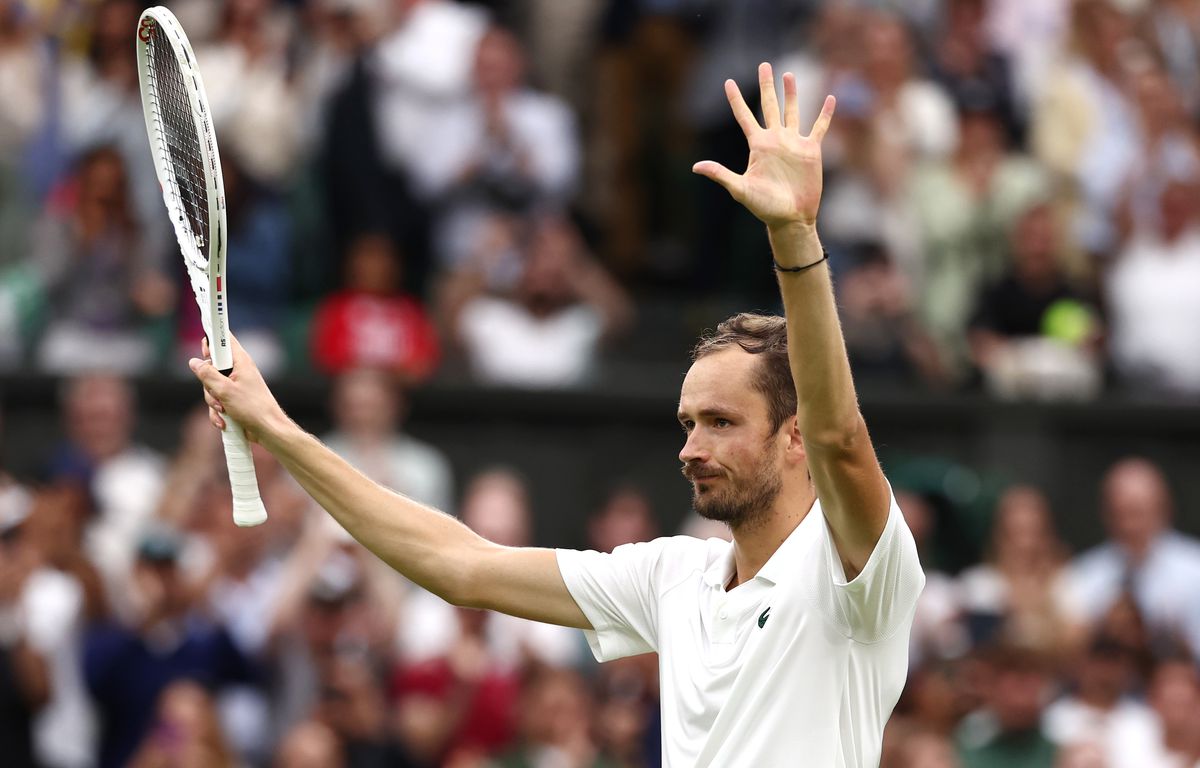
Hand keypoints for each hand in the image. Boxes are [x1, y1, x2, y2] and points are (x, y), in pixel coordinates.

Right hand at [188, 335, 286, 444]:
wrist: (267, 430)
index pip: (224, 340)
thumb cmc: (253, 408)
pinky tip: (224, 421)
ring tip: (224, 410)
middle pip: (211, 367)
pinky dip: (217, 412)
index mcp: (241, 362)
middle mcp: (238, 371)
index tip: (203, 343)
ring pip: (211, 387)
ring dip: (213, 401)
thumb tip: (194, 362)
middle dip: (208, 384)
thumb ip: (207, 374)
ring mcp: (235, 386)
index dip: (211, 339)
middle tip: (217, 393)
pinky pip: (216, 401)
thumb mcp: (225, 390)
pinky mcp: (233, 399)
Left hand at [693, 63, 834, 229]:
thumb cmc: (764, 206)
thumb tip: (696, 167)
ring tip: (789, 75)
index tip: (728, 82)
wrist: (790, 217)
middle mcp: (775, 140)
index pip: (744, 117)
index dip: (736, 100)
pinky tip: (830, 99)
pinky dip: (825, 114)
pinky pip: (819, 127)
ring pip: (792, 111)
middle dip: (767, 86)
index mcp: (758, 146)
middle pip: (769, 106)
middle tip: (764, 65)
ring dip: (791, 94)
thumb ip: (720, 174)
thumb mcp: (740, 189)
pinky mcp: (811, 150)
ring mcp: (793, 143)